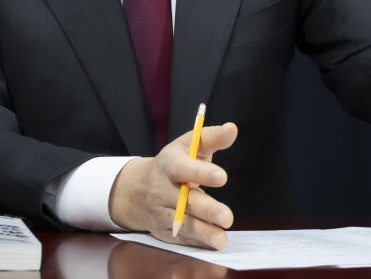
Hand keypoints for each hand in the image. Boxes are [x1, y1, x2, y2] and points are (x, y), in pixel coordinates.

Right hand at [108, 122, 237, 249]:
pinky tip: (213, 243)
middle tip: (227, 216)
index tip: (222, 177)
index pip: (183, 168)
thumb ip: (211, 137)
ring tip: (221, 238)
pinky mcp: (164, 231)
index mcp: (169, 164)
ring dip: (204, 232)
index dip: (201, 173)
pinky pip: (182, 238)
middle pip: (184, 201)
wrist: (138, 190)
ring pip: (183, 224)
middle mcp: (161, 189)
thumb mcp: (188, 145)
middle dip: (206, 210)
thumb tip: (232, 128)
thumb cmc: (174, 164)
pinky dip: (198, 242)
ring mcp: (161, 212)